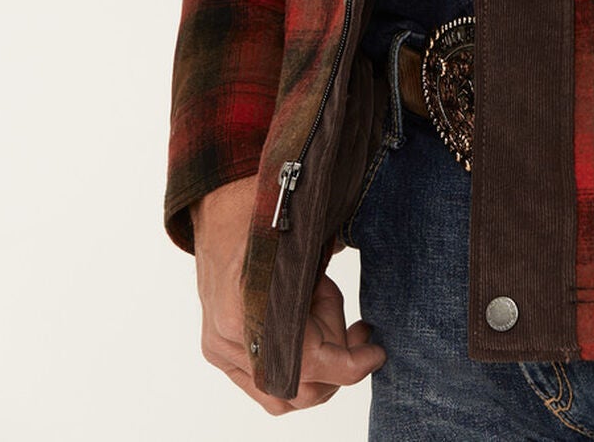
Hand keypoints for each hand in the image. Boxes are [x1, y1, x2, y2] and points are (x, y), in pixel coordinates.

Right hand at [192, 175, 387, 413]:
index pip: (310, 364)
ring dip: (316, 369)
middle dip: (336, 362)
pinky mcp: (217, 348)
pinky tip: (309, 330)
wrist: (218, 197)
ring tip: (331, 324)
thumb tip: (360, 338)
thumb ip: (324, 296)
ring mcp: (219, 348)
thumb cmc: (268, 212)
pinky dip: (293, 367)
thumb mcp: (308, 248)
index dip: (351, 364)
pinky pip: (262, 382)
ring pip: (280, 395)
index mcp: (250, 310)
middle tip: (358, 331)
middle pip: (300, 390)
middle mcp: (229, 339)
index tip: (376, 352)